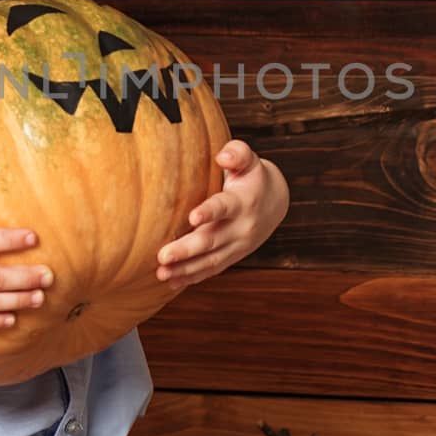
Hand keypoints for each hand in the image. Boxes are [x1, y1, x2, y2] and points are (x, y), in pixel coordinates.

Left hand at [155, 139, 288, 289]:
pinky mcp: (232, 256)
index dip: (209, 212)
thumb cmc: (252, 176)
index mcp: (243, 202)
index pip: (224, 207)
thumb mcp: (250, 160)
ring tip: (161, 273)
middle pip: (212, 240)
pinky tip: (171, 281)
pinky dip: (192, 277)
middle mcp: (241, 227)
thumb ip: (238, 153)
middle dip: (187, 250)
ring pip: (211, 261)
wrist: (274, 202)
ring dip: (185, 269)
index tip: (193, 217)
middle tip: (162, 256)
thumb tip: (223, 156)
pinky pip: (212, 270)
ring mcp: (238, 246)